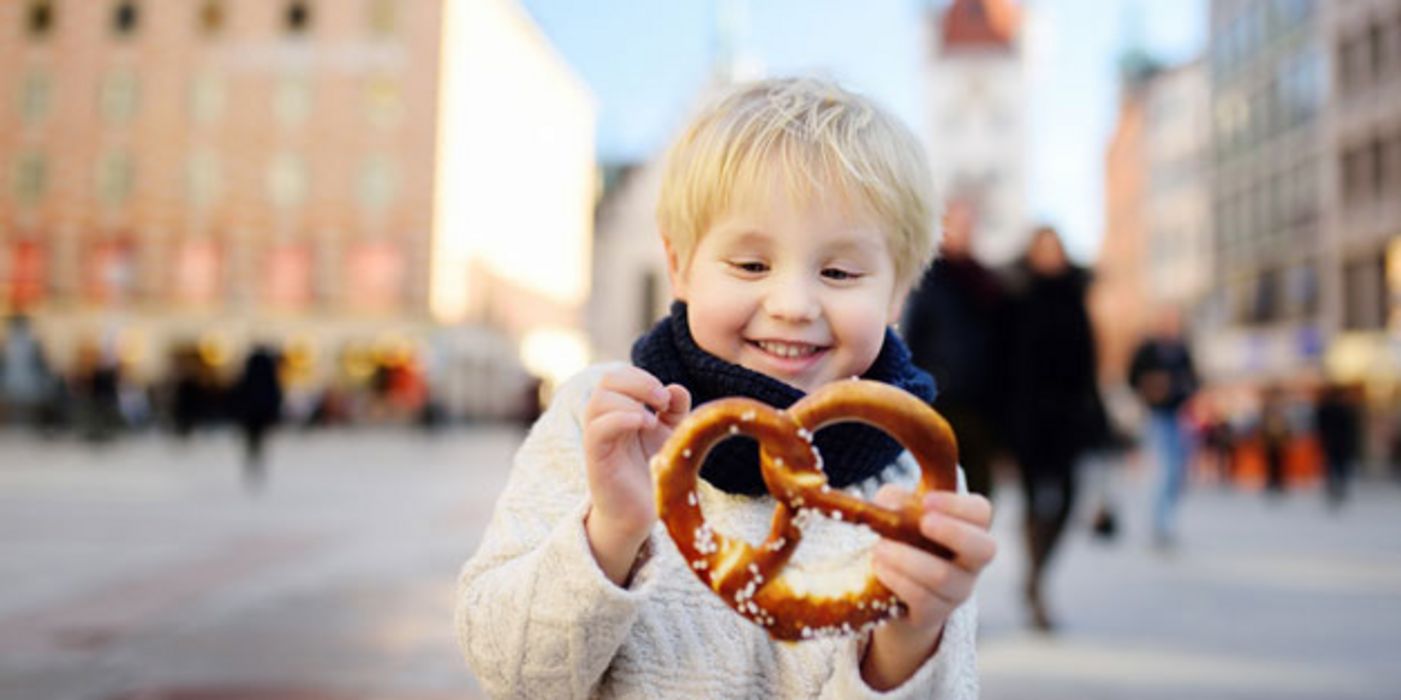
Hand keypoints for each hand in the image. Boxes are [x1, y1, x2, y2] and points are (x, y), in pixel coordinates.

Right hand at [582, 366, 690, 584]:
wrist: (640, 512)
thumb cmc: (651, 471)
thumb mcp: (669, 434)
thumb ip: (674, 410)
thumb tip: (676, 388)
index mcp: (618, 410)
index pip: (619, 376)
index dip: (641, 377)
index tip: (667, 398)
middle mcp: (604, 420)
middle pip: (607, 381)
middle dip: (638, 382)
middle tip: (662, 401)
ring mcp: (597, 438)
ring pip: (598, 401)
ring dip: (630, 400)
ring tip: (653, 419)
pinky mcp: (595, 458)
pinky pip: (597, 429)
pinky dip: (621, 419)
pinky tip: (644, 426)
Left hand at [862, 487, 995, 689]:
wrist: (893, 592)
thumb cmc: (904, 539)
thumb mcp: (898, 512)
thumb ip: (894, 501)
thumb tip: (890, 504)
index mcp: (969, 528)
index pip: (981, 512)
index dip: (957, 505)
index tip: (927, 500)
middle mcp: (972, 561)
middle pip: (985, 548)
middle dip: (954, 532)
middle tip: (924, 522)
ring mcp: (957, 591)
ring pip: (943, 576)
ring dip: (907, 558)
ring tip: (880, 548)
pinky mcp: (935, 613)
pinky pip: (922, 599)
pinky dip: (897, 580)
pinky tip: (879, 568)